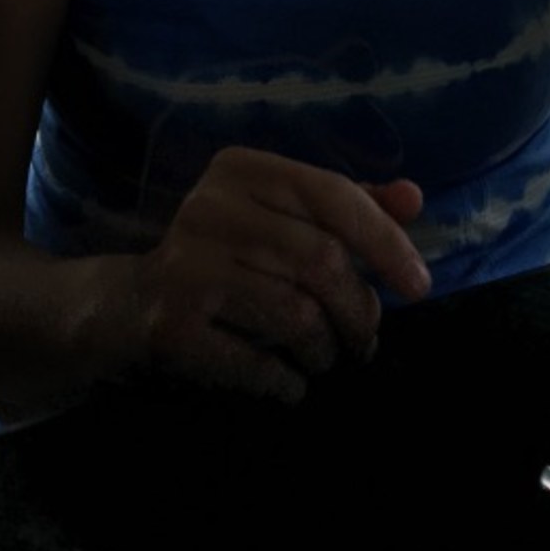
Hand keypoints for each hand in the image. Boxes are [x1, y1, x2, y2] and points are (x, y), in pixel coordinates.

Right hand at [115, 147, 429, 402]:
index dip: (385, 240)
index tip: (419, 285)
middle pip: (319, 260)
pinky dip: (285, 380)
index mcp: (241, 168)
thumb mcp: (281, 213)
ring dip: (326, 349)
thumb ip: (347, 205)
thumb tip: (414, 197)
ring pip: (295, 314)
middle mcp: (210, 208)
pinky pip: (255, 362)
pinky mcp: (172, 326)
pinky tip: (290, 382)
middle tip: (366, 338)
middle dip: (358, 308)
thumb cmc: (227, 252)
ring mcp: (187, 267)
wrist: (129, 303)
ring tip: (328, 357)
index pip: (332, 193)